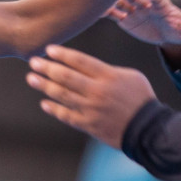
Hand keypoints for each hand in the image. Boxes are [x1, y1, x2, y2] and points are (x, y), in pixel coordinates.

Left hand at [26, 45, 155, 148]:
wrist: (149, 130)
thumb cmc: (142, 99)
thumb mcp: (131, 76)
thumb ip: (107, 70)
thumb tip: (85, 67)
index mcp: (108, 76)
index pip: (80, 61)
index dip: (62, 54)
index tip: (48, 49)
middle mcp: (97, 91)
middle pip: (66, 77)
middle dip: (47, 68)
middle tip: (33, 62)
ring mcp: (92, 109)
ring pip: (63, 95)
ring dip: (45, 86)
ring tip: (32, 78)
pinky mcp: (90, 125)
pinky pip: (67, 116)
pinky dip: (54, 109)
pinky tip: (44, 102)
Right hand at [106, 0, 180, 45]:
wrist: (168, 34)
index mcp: (161, 3)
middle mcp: (145, 1)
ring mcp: (132, 8)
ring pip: (120, 1)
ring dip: (113, 2)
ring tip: (108, 8)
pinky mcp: (122, 16)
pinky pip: (111, 11)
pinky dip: (104, 11)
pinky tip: (96, 12)